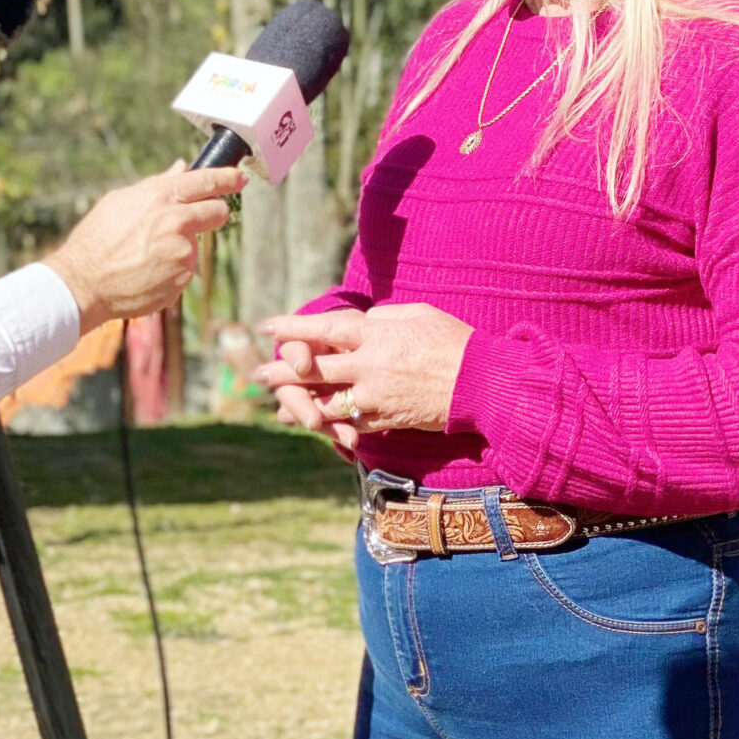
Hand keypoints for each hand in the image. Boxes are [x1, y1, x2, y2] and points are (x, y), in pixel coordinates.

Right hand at [44, 163, 245, 330]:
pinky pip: (182, 271)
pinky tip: (144, 273)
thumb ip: (157, 185)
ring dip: (178, 248)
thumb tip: (182, 168)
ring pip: (194, 246)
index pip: (207, 181)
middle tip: (187, 222)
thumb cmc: (97, 239)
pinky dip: (169, 272)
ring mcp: (182, 254)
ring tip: (143, 256)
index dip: (228, 178)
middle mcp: (178, 223)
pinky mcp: (182, 281)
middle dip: (210, 213)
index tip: (239, 178)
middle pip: (218, 212)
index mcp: (162, 198)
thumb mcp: (120, 201)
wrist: (83, 284)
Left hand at [256, 303, 473, 450]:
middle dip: (282, 372)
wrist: (481, 384)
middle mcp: (368, 367)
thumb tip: (362, 324)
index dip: (292, 328)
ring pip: (324, 402)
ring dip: (299, 405)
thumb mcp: (418, 314)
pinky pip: (349, 423)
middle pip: (313, 369)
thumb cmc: (454, 342)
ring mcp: (375, 397)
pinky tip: (314, 424)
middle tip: (257, 375)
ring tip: (280, 407)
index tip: (267, 326)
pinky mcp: (385, 419)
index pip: (324, 329)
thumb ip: (383, 318)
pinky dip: (330, 423)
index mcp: (376, 335)